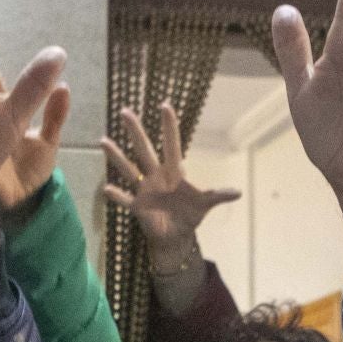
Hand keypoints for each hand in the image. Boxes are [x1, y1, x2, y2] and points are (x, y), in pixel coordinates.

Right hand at [101, 104, 241, 267]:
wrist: (176, 236)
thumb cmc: (190, 214)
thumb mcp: (205, 204)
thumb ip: (218, 195)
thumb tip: (239, 192)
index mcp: (174, 172)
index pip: (171, 145)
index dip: (169, 127)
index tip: (165, 105)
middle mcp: (156, 176)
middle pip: (144, 150)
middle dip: (136, 132)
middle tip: (125, 111)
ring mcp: (144, 189)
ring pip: (129, 169)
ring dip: (117, 157)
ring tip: (104, 141)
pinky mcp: (137, 206)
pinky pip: (124, 199)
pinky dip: (116, 195)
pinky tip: (107, 188)